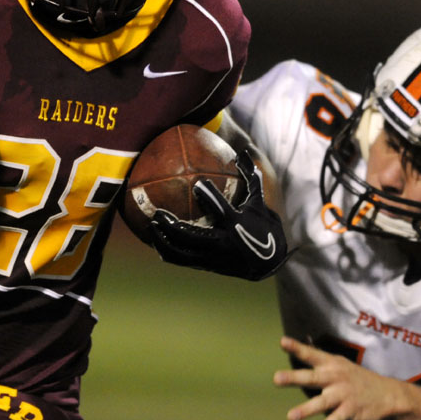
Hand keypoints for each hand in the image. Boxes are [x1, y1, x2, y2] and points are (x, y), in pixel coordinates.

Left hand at [148, 150, 286, 279]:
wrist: (269, 262)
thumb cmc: (263, 226)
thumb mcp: (259, 203)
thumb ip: (250, 179)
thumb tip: (242, 153)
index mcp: (234, 224)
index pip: (220, 208)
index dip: (209, 196)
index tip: (197, 185)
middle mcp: (221, 242)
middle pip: (190, 236)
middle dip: (171, 226)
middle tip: (157, 213)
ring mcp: (212, 257)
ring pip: (181, 253)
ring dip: (163, 241)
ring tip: (151, 228)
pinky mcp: (206, 266)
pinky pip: (181, 260)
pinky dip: (167, 251)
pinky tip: (156, 241)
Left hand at [274, 336, 400, 419]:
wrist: (387, 394)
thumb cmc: (354, 378)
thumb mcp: (338, 364)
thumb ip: (318, 359)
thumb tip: (299, 344)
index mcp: (330, 363)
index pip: (310, 354)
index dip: (297, 347)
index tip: (282, 342)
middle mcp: (335, 377)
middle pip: (312, 377)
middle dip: (294, 378)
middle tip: (276, 379)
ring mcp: (343, 394)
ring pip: (322, 402)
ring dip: (306, 410)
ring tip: (290, 417)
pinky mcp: (351, 410)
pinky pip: (337, 419)